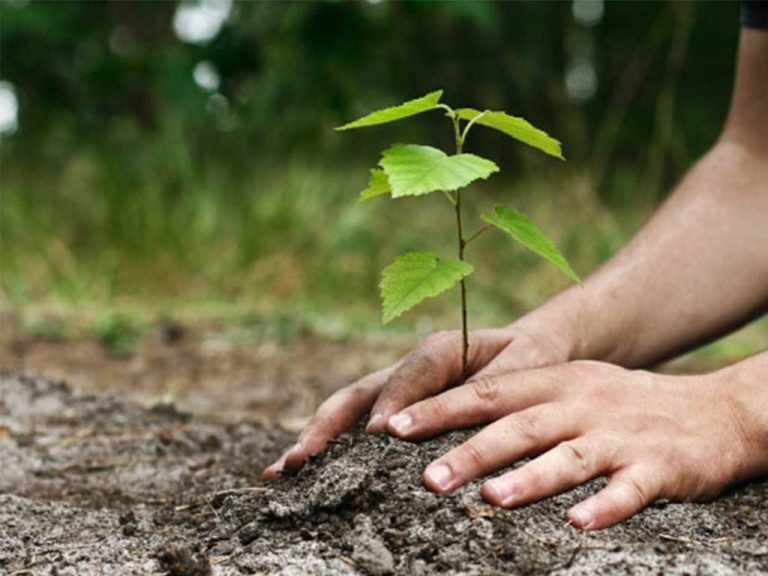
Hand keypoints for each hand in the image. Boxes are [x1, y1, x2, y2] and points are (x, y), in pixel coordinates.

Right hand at [263, 322, 572, 478]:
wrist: (527, 350)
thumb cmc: (529, 360)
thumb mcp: (526, 366)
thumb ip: (496, 386)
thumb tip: (457, 421)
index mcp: (440, 350)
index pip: (410, 375)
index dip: (392, 403)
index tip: (377, 436)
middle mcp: (409, 368)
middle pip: (359, 393)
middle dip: (328, 426)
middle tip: (299, 460)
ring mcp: (397, 388)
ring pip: (349, 410)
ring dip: (316, 438)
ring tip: (282, 472)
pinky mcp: (395, 407)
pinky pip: (358, 425)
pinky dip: (331, 447)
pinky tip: (304, 474)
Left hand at [386, 360, 764, 529]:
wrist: (714, 409)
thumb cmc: (623, 404)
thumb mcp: (572, 388)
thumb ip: (521, 403)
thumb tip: (455, 427)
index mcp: (556, 382)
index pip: (489, 392)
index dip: (440, 409)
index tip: (396, 429)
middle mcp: (583, 403)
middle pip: (520, 425)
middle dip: (471, 451)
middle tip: (428, 478)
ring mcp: (621, 434)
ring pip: (569, 456)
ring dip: (530, 478)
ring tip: (491, 500)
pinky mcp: (660, 467)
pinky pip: (629, 489)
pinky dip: (604, 506)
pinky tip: (578, 524)